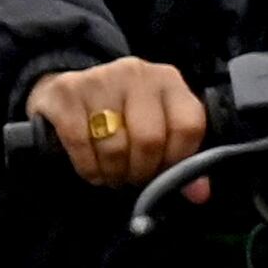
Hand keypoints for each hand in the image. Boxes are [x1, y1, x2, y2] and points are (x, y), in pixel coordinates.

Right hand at [27, 57, 206, 193]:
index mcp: (168, 80)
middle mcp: (138, 74)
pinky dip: (88, 168)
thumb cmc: (121, 112)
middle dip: (141, 172)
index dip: (177, 161)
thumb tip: (199, 193)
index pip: (189, 126)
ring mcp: (101, 79)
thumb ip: (180, 158)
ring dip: (114, 173)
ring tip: (113, 174)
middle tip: (132, 178)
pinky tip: (92, 169)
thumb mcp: (157, 125)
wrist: (69, 89)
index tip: (162, 172)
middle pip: (149, 140)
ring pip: (114, 147)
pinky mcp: (68, 92)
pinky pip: (81, 144)